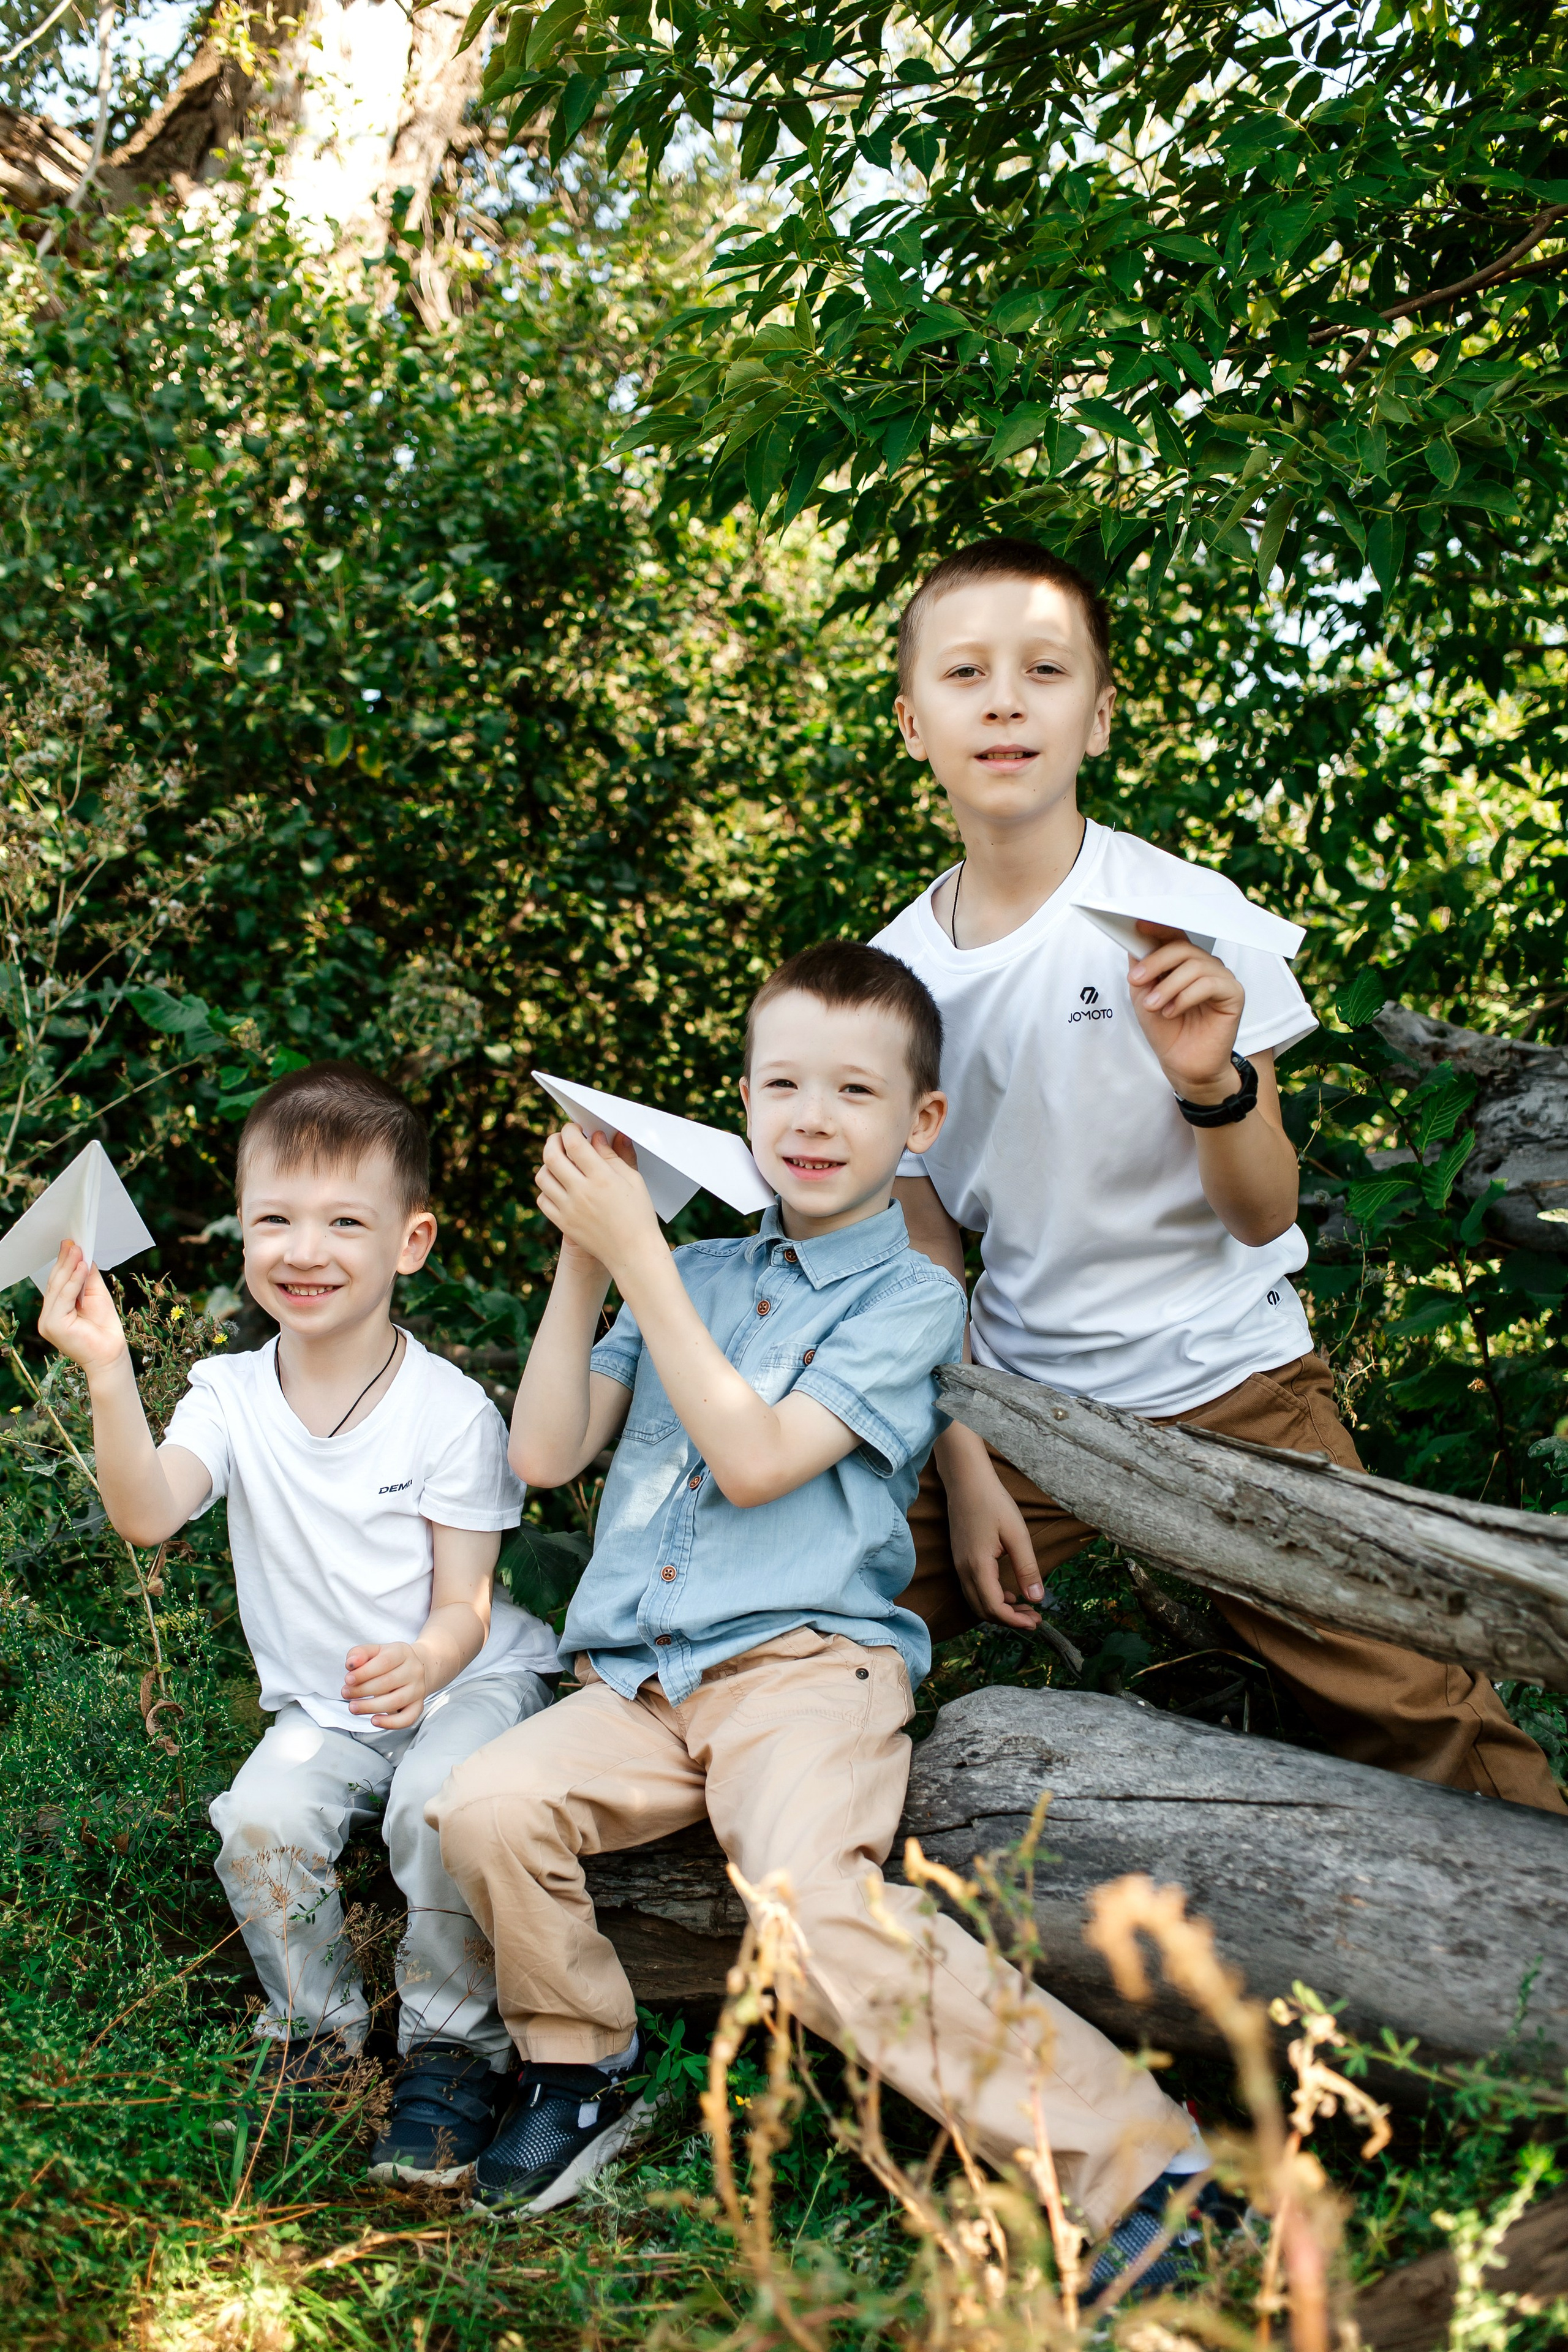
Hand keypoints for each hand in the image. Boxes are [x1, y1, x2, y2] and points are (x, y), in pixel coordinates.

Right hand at [38, 1240, 128, 1376]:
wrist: (111, 1355)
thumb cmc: (104, 1329)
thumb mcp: (96, 1296)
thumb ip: (87, 1278)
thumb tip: (83, 1256)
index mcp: (56, 1311)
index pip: (58, 1283)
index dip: (64, 1263)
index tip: (71, 1244)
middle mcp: (48, 1317)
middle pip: (55, 1283)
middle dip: (65, 1261)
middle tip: (73, 1243)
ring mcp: (48, 1322)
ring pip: (58, 1288)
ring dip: (69, 1267)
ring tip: (78, 1250)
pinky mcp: (53, 1325)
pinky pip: (64, 1298)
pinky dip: (73, 1281)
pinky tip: (82, 1267)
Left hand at [343, 1641, 427, 1729]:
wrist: (413, 1669)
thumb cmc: (388, 1661)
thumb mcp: (374, 1651)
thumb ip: (359, 1653)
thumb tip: (351, 1663)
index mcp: (402, 1652)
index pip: (384, 1662)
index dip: (364, 1673)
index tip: (348, 1679)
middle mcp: (414, 1670)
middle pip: (388, 1682)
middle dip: (362, 1690)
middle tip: (346, 1694)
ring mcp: (418, 1690)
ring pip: (396, 1701)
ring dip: (370, 1707)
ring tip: (353, 1707)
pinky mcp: (418, 1706)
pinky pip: (407, 1718)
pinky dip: (390, 1723)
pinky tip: (374, 1720)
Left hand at [534, 1124, 662, 1285]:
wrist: (633, 1253)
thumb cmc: (638, 1214)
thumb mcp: (633, 1180)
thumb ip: (615, 1154)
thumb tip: (600, 1134)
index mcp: (602, 1178)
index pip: (574, 1143)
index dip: (570, 1130)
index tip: (576, 1129)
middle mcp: (582, 1192)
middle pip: (551, 1156)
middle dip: (554, 1140)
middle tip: (562, 1139)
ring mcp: (569, 1209)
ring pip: (542, 1177)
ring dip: (548, 1164)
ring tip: (561, 1163)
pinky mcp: (563, 1223)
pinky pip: (543, 1199)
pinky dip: (547, 1188)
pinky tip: (560, 1186)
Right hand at [945, 1457, 1046, 1632]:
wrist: (966, 1480)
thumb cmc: (993, 1502)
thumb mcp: (1017, 1535)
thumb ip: (1026, 1568)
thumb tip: (1037, 1599)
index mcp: (978, 1566)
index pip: (994, 1608)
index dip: (1015, 1621)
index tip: (1036, 1622)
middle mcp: (964, 1571)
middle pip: (984, 1610)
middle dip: (1009, 1620)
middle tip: (1035, 1619)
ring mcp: (959, 1565)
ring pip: (977, 1602)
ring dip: (1000, 1611)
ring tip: (1026, 1608)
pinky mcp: (960, 1559)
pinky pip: (974, 1590)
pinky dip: (991, 1599)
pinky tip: (1009, 1593)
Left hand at [1127, 922, 1245, 1099]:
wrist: (1183, 1065)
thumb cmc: (1167, 1030)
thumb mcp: (1144, 996)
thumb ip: (1141, 970)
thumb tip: (1134, 943)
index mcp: (1185, 963)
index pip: (1175, 936)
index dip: (1158, 927)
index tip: (1137, 925)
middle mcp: (1206, 966)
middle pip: (1182, 948)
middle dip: (1156, 962)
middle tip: (1136, 980)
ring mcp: (1222, 978)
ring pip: (1195, 966)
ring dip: (1168, 986)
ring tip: (1154, 1006)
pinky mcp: (1234, 994)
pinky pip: (1209, 984)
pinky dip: (1185, 997)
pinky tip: (1172, 1012)